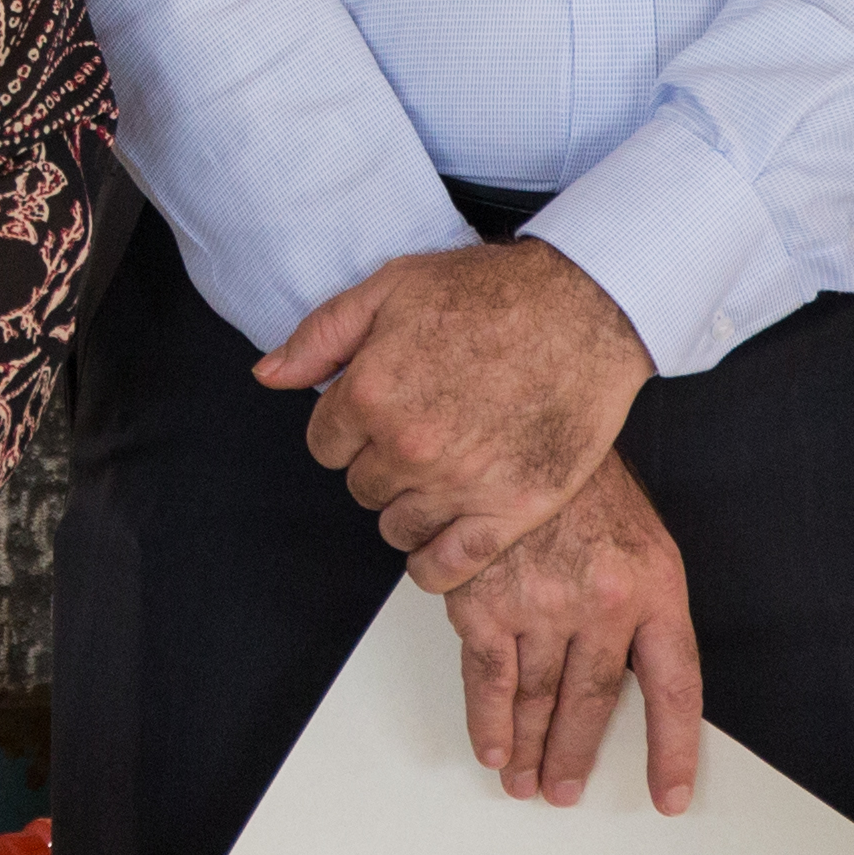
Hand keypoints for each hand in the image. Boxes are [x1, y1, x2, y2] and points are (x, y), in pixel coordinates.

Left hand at [258, 237, 654, 590]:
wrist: (585, 309)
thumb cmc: (492, 293)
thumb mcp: (390, 288)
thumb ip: (320, 337)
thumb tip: (269, 376)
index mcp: (371, 393)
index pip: (323, 446)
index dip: (347, 428)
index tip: (376, 416)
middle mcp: (409, 447)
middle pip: (360, 488)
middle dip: (379, 463)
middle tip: (418, 435)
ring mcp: (461, 484)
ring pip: (398, 528)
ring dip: (409, 507)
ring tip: (439, 473)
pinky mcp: (512, 510)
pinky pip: (448, 566)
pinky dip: (435, 563)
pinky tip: (442, 540)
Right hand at [442, 454, 701, 812]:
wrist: (516, 418)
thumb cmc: (580, 479)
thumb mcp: (640, 536)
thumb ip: (642, 605)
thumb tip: (632, 678)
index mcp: (654, 588)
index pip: (673, 690)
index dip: (672, 751)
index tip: (667, 796)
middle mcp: (602, 602)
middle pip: (592, 704)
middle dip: (575, 755)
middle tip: (564, 789)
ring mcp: (541, 603)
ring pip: (537, 697)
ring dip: (529, 747)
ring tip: (524, 780)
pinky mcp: (484, 599)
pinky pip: (488, 676)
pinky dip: (488, 719)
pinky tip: (491, 746)